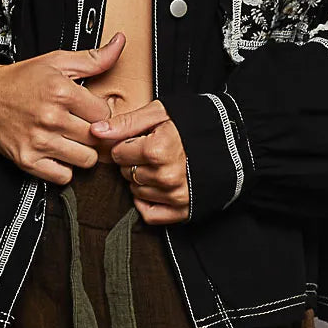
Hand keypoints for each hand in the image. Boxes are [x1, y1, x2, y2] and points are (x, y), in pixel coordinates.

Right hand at [0, 34, 124, 184]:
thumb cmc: (23, 78)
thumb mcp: (57, 61)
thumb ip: (93, 58)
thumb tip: (120, 42)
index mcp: (61, 92)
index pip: (104, 113)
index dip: (101, 111)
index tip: (91, 109)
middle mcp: (50, 118)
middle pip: (97, 138)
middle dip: (94, 132)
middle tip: (83, 125)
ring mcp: (38, 142)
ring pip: (85, 160)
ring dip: (83, 151)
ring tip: (73, 139)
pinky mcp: (27, 161)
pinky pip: (64, 176)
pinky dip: (65, 168)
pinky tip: (59, 152)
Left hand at [90, 100, 189, 223]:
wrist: (232, 141)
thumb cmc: (193, 122)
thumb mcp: (160, 113)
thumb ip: (125, 122)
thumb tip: (95, 131)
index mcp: (157, 150)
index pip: (118, 153)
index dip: (127, 143)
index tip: (141, 138)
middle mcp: (166, 176)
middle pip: (126, 173)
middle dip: (133, 161)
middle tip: (152, 151)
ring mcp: (175, 196)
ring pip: (135, 192)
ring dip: (141, 180)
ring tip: (159, 165)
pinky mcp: (183, 211)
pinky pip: (149, 214)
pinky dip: (147, 202)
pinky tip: (157, 187)